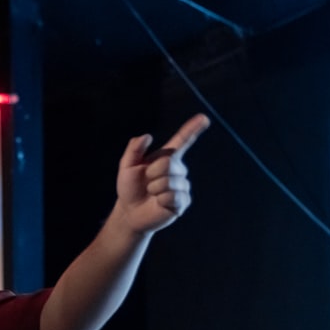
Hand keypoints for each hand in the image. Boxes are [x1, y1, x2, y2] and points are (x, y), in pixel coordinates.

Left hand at [114, 113, 209, 234]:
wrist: (130, 211)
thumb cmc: (129, 188)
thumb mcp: (126, 166)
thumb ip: (134, 149)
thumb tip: (147, 136)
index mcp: (166, 157)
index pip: (182, 141)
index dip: (193, 129)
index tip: (204, 118)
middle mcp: (177, 169)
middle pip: (169, 163)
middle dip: (152, 173)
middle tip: (147, 182)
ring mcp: (182, 185)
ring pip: (170, 182)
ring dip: (155, 188)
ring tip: (151, 193)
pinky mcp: (183, 201)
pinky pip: (173, 196)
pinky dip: (161, 199)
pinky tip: (159, 202)